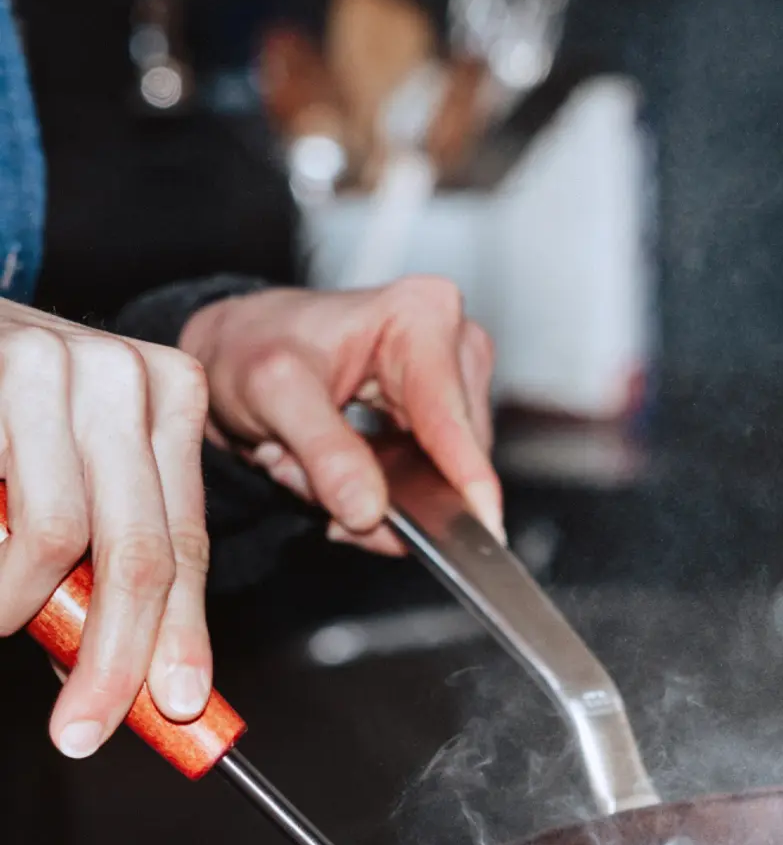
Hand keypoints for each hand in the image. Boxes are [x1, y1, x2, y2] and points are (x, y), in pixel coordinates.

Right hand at [0, 299, 211, 757]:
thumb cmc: (7, 407)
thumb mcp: (80, 467)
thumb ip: (112, 555)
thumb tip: (140, 676)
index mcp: (172, 398)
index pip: (187, 544)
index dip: (181, 636)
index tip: (173, 706)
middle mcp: (126, 376)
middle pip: (140, 552)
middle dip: (111, 656)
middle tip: (80, 728)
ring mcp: (54, 363)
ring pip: (58, 535)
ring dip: (17, 604)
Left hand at [179, 277, 501, 553]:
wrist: (237, 349)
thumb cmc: (251, 347)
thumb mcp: (272, 393)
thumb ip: (323, 451)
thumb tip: (369, 510)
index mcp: (422, 316)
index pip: (450, 417)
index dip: (465, 478)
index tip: (483, 528)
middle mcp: (453, 345)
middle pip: (451, 459)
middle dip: (385, 492)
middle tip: (305, 475)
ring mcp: (454, 386)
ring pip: (441, 482)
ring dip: (375, 497)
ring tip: (311, 468)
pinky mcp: (444, 422)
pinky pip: (430, 486)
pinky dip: (380, 498)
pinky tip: (338, 477)